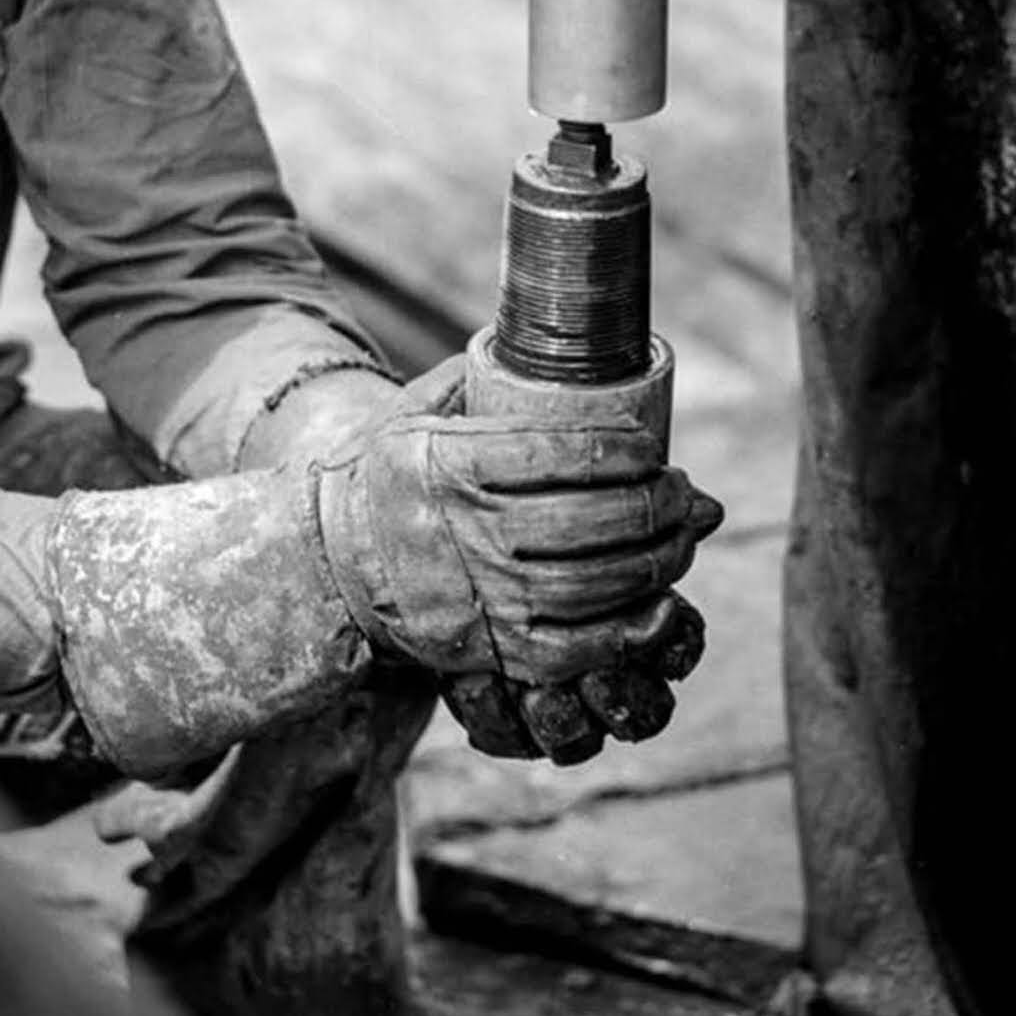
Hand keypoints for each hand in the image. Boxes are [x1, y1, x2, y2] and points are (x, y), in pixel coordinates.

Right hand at [315, 357, 721, 723]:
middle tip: (682, 492)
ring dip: (656, 561)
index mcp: (445, 463)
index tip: (652, 446)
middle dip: (655, 505)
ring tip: (682, 536)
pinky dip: (629, 631)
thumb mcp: (417, 410)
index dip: (621, 449)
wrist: (333, 564)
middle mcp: (460, 531)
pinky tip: (662, 601)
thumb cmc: (390, 473)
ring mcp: (476, 597)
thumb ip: (486, 379)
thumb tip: (570, 364)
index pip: (555, 452)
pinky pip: (574, 651)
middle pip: (586, 520)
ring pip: (591, 585)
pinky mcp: (488, 651)